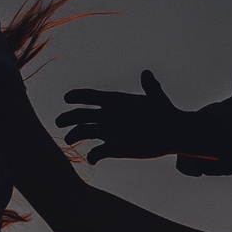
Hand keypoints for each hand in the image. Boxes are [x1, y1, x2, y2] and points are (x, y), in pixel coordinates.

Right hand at [54, 71, 188, 163]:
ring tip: (69, 140)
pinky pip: (97, 152)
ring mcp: (109, 132)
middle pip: (82, 115)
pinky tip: (93, 158)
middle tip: (59, 121)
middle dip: (70, 118)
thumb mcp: (158, 100)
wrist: (172, 133)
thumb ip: (151, 87)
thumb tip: (147, 73)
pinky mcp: (114, 148)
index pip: (92, 96)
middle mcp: (108, 116)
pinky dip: (93, 156)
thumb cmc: (166, 112)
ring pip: (85, 132)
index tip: (67, 97)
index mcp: (114, 101)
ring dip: (75, 135)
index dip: (78, 96)